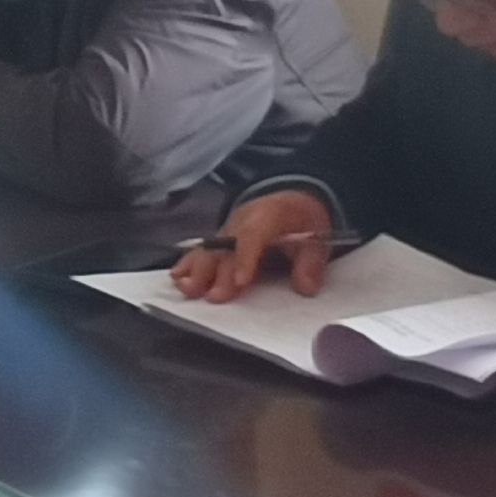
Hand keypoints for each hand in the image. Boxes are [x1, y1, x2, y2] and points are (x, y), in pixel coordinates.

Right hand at [173, 188, 331, 301]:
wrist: (292, 199)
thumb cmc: (303, 220)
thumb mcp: (318, 237)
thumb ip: (312, 263)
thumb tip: (306, 287)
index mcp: (268, 216)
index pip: (253, 235)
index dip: (245, 258)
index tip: (241, 282)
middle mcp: (241, 222)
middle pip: (226, 247)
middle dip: (219, 272)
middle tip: (214, 297)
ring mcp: (228, 230)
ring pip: (209, 248)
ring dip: (197, 269)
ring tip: (187, 288)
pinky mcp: (220, 240)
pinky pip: (202, 250)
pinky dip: (188, 264)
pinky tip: (177, 277)